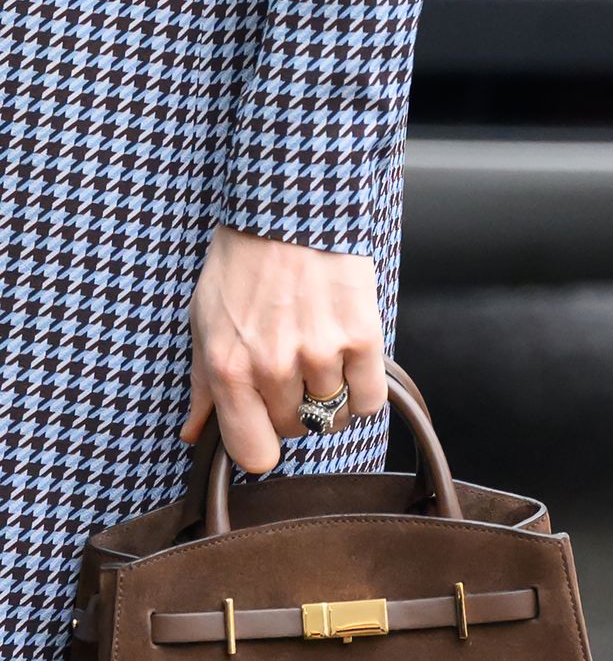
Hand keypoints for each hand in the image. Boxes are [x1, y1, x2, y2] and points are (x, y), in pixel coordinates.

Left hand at [179, 224, 386, 472]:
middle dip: (294, 410)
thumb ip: (203, 385)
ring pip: (333, 418)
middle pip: (297, 432)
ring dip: (329, 398)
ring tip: (319, 359)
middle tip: (292, 371)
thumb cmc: (242, 262)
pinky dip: (361, 392)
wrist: (287, 206)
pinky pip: (368, 402)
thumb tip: (195, 434)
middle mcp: (273, 367)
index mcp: (229, 368)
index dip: (262, 445)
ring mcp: (319, 354)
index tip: (265, 427)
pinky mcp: (360, 337)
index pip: (253, 454)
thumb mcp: (205, 321)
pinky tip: (348, 365)